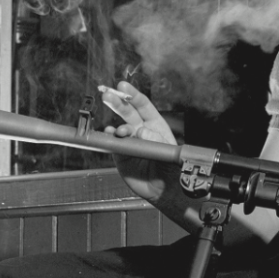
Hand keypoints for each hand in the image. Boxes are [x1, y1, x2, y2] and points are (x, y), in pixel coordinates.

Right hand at [98, 82, 178, 203]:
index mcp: (155, 125)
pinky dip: (109, 138)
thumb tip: (141, 131)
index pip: (143, 105)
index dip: (133, 95)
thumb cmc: (171, 169)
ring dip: (116, 125)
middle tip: (108, 95)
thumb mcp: (168, 153)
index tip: (123, 86)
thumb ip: (156, 141)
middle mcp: (141, 130)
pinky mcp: (120, 154)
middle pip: (127, 112)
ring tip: (120, 131)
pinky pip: (113, 143)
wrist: (163, 190)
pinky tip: (110, 136)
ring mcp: (129, 141)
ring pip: (119, 127)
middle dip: (118, 102)